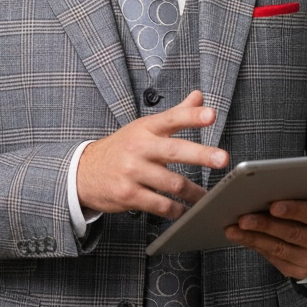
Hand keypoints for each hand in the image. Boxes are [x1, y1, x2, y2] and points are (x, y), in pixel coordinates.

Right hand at [77, 90, 228, 219]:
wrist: (83, 172)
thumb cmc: (121, 148)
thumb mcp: (144, 127)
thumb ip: (175, 114)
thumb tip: (199, 96)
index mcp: (145, 128)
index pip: (171, 118)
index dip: (192, 115)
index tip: (211, 114)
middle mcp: (138, 148)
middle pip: (174, 151)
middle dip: (201, 155)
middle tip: (222, 158)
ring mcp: (132, 172)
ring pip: (171, 183)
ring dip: (194, 192)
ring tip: (207, 196)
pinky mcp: (128, 194)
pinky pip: (159, 204)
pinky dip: (176, 209)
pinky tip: (184, 210)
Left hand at [224, 197, 306, 279]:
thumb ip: (303, 191)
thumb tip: (269, 185)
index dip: (293, 210)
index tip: (272, 205)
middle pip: (293, 233)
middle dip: (265, 225)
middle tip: (243, 218)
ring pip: (279, 249)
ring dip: (253, 238)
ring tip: (233, 229)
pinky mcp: (300, 272)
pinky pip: (274, 259)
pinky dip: (256, 246)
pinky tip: (242, 237)